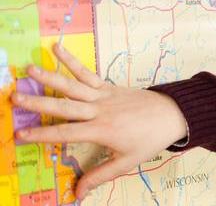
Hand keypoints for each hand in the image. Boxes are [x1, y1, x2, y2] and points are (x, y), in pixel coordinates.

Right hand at [11, 43, 188, 199]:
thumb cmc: (151, 139)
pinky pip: (88, 73)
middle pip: (64, 106)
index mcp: (102, 130)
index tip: (20, 135)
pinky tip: (57, 49)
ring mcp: (104, 96)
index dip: (42, 134)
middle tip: (15, 98)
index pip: (66, 133)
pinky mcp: (110, 87)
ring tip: (29, 69)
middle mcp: (100, 110)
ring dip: (50, 77)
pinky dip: (72, 61)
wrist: (174, 115)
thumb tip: (78, 192)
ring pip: (73, 86)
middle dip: (38, 103)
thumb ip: (101, 175)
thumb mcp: (128, 161)